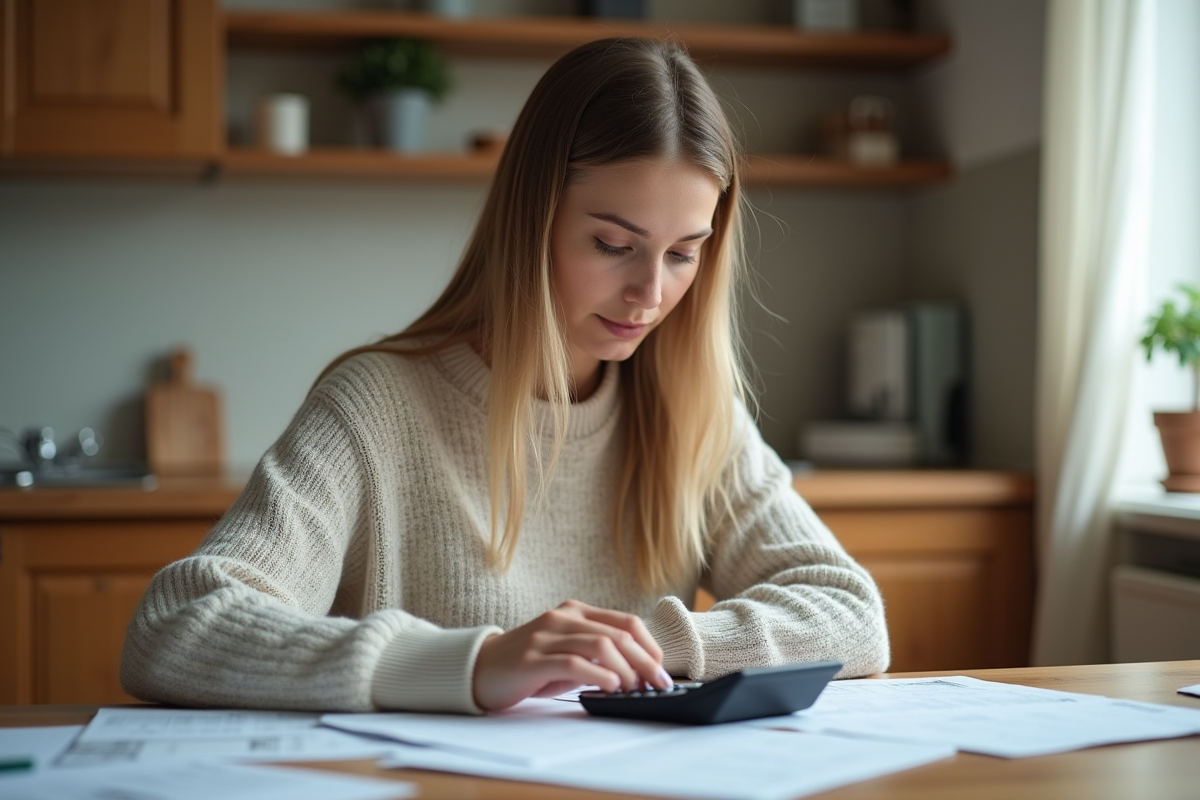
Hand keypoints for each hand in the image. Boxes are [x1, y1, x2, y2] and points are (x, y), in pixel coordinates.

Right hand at [472, 599, 672, 710]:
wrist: (478, 669)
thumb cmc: (528, 665)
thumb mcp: (565, 651)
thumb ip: (595, 653)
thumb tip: (639, 672)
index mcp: (574, 612)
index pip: (625, 622)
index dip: (649, 646)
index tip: (661, 670)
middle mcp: (562, 618)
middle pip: (618, 634)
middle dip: (645, 661)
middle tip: (658, 684)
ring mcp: (546, 637)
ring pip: (600, 645)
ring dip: (626, 669)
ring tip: (634, 689)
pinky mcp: (532, 659)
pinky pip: (573, 662)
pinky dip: (598, 675)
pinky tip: (611, 687)